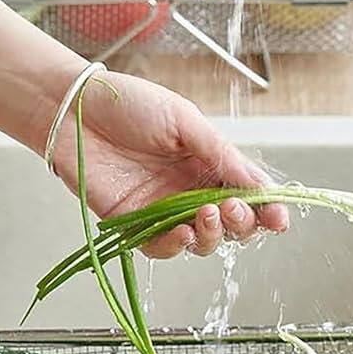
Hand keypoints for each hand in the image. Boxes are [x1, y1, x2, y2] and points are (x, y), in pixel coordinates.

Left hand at [52, 71, 288, 257]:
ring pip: (202, 241)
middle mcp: (190, 191)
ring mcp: (164, 211)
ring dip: (212, 234)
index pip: (247, 194)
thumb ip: (221, 155)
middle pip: (230, 224)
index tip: (279, 217)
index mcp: (208, 164)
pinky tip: (183, 231)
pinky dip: (177, 245)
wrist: (74, 110)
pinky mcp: (135, 226)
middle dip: (242, 223)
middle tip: (234, 209)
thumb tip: (260, 185)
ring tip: (208, 214)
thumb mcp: (184, 121)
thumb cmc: (127, 105)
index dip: (266, 210)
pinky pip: (164, 248)